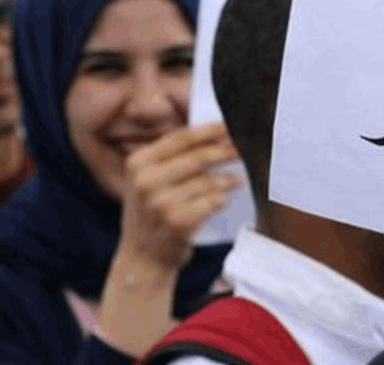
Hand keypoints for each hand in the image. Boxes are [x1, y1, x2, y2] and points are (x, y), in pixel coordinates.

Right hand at [117, 123, 241, 269]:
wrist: (142, 258)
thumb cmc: (152, 215)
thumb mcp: (148, 182)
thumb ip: (173, 159)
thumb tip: (218, 137)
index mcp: (138, 164)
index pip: (181, 138)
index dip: (211, 130)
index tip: (232, 126)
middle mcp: (146, 181)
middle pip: (199, 156)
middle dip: (226, 151)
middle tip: (244, 150)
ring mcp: (161, 202)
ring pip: (208, 180)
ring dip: (228, 179)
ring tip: (238, 180)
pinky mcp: (177, 221)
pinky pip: (212, 201)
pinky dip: (221, 199)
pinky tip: (224, 199)